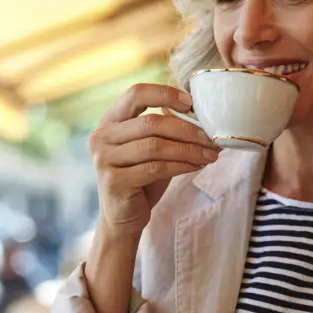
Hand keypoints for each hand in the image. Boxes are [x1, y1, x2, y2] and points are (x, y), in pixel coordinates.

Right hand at [88, 83, 219, 237]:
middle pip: (150, 123)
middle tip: (210, 137)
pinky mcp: (114, 181)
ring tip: (209, 155)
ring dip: (188, 150)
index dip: (165, 94)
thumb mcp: (152, 149)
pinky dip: (181, 166)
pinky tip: (196, 166)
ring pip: (155, 146)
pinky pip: (155, 168)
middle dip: (186, 129)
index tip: (191, 103)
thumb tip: (205, 117)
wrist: (122, 218)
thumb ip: (167, 130)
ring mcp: (104, 159)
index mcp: (109, 121)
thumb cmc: (141, 179)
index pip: (136, 94)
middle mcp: (101, 137)